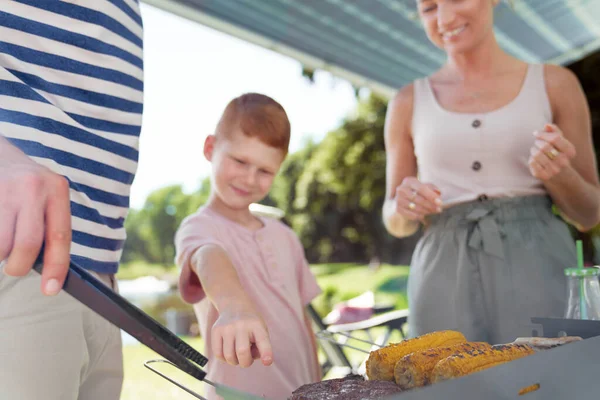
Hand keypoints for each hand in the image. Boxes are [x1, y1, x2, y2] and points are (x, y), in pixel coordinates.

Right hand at [0, 138, 70, 294]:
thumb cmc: (25, 186)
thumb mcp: (46, 196)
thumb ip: (48, 225)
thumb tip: (49, 271)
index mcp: (57, 189)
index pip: (60, 236)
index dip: (56, 267)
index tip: (50, 290)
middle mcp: (32, 187)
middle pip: (26, 244)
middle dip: (18, 266)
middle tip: (14, 267)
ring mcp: (3, 189)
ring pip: (0, 245)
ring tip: (3, 243)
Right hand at [211, 303, 272, 367]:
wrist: (235, 306)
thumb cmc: (251, 325)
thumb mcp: (261, 331)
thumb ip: (260, 348)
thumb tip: (249, 359)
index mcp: (257, 325)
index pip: (262, 340)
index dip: (266, 353)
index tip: (267, 361)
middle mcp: (241, 325)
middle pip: (242, 352)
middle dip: (246, 362)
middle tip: (247, 358)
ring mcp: (227, 327)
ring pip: (229, 356)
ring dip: (234, 361)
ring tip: (237, 354)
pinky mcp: (216, 330)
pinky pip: (218, 354)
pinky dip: (224, 359)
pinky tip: (229, 352)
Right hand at [394, 177, 442, 220]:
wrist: (401, 202)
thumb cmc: (416, 193)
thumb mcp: (423, 187)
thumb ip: (431, 188)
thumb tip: (438, 192)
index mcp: (409, 181)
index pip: (421, 188)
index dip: (431, 196)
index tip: (440, 202)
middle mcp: (401, 189)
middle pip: (419, 199)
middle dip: (431, 205)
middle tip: (439, 209)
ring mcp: (398, 199)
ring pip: (416, 208)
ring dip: (427, 211)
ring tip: (433, 212)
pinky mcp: (397, 209)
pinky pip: (412, 215)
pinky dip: (420, 216)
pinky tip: (423, 215)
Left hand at [528, 124, 575, 180]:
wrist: (561, 178)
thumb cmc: (558, 155)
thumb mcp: (561, 143)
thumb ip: (555, 132)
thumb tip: (547, 125)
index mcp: (570, 151)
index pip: (555, 138)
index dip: (543, 134)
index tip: (536, 133)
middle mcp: (564, 162)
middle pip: (544, 146)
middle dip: (537, 142)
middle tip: (536, 143)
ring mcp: (554, 170)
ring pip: (537, 154)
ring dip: (533, 150)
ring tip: (535, 151)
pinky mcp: (544, 176)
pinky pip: (532, 163)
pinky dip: (531, 159)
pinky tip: (534, 160)